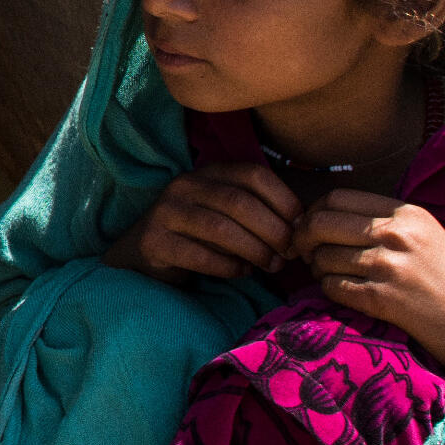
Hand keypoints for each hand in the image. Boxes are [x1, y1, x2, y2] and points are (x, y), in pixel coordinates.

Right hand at [107, 161, 299, 283]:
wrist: (145, 253)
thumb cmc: (199, 234)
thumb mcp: (226, 212)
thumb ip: (256, 211)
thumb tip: (299, 227)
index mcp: (207, 172)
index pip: (253, 174)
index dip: (283, 199)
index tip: (300, 226)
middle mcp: (184, 185)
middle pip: (239, 202)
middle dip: (272, 230)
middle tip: (289, 255)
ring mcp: (166, 211)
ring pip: (220, 228)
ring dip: (254, 250)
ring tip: (271, 266)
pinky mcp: (154, 240)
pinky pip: (199, 254)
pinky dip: (227, 266)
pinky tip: (241, 272)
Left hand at [292, 191, 444, 420]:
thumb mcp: (423, 234)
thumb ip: (381, 220)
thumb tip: (321, 215)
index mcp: (406, 213)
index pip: (337, 198)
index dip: (313, 211)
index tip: (309, 225)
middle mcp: (396, 235)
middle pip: (321, 223)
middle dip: (302, 237)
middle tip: (301, 251)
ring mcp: (389, 267)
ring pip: (323, 257)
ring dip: (315, 267)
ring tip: (327, 274)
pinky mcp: (381, 298)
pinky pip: (332, 287)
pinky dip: (327, 289)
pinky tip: (341, 292)